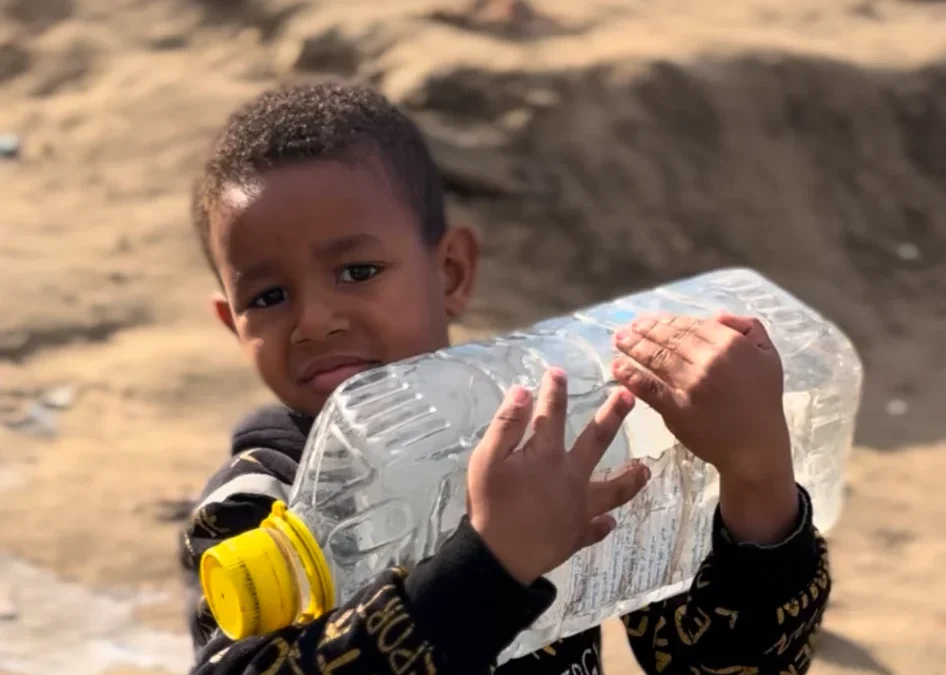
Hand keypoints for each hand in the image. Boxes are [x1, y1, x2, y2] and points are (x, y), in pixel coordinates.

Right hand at [467, 368, 650, 585]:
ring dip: (630, 477)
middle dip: (613, 416)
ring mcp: (579, 508)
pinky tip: (610, 521)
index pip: (553, 414)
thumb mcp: (486, 459)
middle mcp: (571, 476)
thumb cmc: (490, 504)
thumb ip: (506, 425)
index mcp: (547, 455)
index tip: (559, 372)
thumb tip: (523, 392)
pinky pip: (596, 527)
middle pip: (597, 441)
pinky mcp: (577, 533)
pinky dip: (604, 523)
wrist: (499, 557)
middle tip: (629, 396)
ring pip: (613, 489)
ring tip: (645, 469)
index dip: (555, 390)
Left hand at [611, 313, 797, 543]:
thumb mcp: (768, 356)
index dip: (667, 321)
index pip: (691, 326)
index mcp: (730, 344)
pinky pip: (649, 387)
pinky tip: (617, 367)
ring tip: (619, 340)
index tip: (650, 320)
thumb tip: (717, 315)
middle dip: (644, 330)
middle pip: (669, 339)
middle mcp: (709, 360)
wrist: (756, 447)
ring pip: (656, 358)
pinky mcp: (677, 408)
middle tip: (627, 327)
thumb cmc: (762, 401)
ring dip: (634, 347)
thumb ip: (748, 329)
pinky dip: (631, 376)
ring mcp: (691, 385)